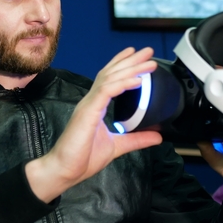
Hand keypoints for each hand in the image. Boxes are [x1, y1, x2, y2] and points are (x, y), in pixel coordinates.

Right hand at [26, 47, 162, 202]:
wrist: (65, 170)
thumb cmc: (83, 158)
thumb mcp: (117, 146)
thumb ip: (136, 139)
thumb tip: (158, 136)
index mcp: (95, 106)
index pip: (109, 78)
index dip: (122, 64)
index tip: (137, 55)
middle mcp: (91, 101)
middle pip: (111, 73)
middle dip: (130, 61)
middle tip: (148, 52)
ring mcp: (88, 105)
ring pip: (110, 79)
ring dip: (130, 69)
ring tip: (148, 62)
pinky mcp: (87, 112)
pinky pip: (105, 92)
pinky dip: (121, 84)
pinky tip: (136, 80)